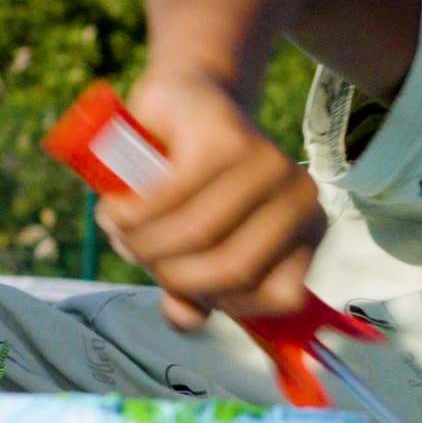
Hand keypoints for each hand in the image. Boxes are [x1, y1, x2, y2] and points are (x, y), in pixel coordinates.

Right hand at [107, 64, 326, 332]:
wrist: (185, 101)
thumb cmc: (191, 184)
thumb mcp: (194, 246)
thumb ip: (192, 291)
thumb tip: (185, 321)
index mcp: (307, 232)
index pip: (276, 297)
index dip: (221, 304)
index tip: (185, 289)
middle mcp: (300, 198)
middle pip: (232, 270)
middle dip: (171, 275)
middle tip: (137, 254)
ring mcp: (268, 165)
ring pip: (198, 235)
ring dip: (141, 243)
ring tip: (119, 227)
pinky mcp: (226, 140)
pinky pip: (171, 197)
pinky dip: (132, 212)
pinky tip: (114, 207)